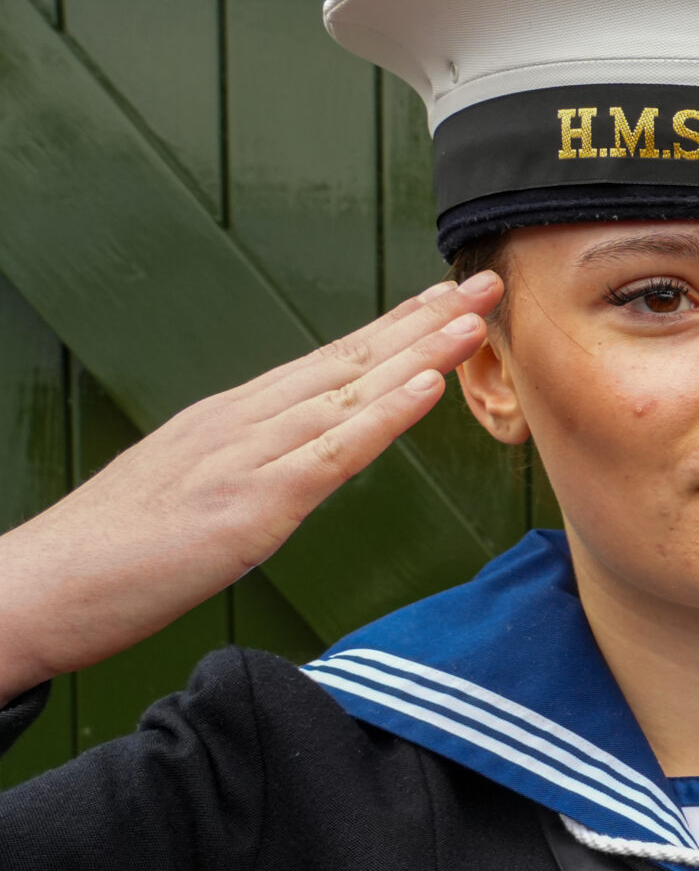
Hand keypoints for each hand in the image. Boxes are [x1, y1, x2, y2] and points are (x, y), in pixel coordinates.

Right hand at [0, 274, 499, 698]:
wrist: (38, 586)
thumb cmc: (110, 552)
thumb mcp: (191, 491)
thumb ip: (244, 469)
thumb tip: (288, 465)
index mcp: (230, 418)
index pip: (326, 362)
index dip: (391, 329)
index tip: (441, 300)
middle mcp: (242, 421)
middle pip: (348, 360)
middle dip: (422, 321)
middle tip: (483, 284)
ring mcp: (247, 456)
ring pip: (350, 391)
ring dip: (419, 351)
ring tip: (473, 317)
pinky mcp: (252, 503)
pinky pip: (333, 451)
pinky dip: (384, 414)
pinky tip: (425, 385)